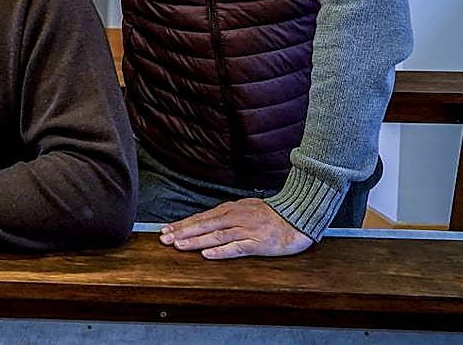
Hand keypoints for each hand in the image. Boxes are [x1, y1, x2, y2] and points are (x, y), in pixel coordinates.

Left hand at [159, 198, 313, 258]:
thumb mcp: (245, 208)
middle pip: (203, 225)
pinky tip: (207, 255)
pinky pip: (236, 248)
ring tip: (179, 246)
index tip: (166, 230)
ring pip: (215, 236)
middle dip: (182, 232)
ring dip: (195, 241)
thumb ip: (226, 215)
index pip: (201, 217)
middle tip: (164, 239)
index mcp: (230, 210)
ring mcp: (245, 230)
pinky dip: (220, 251)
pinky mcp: (257, 243)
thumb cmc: (271, 214)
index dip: (182, 224)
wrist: (297, 217)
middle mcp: (234, 218)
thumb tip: (206, 221)